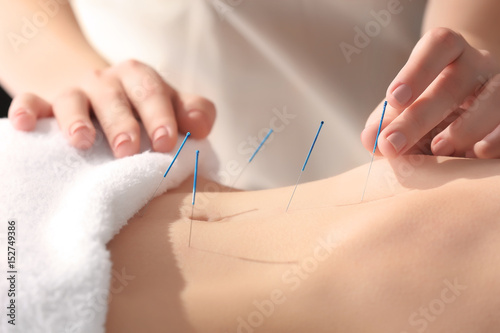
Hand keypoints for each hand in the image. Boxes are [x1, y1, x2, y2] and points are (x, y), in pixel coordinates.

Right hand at [8, 59, 215, 157]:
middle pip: (114, 96)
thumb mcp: (170, 106)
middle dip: (122, 122)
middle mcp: (107, 82)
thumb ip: (194, 112)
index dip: (160, 115)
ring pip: (72, 99)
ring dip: (76, 119)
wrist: (100, 95)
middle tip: (128, 149)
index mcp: (140, 79)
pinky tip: (28, 125)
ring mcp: (76, 92)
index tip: (166, 143)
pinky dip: (27, 111)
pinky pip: (32, 102)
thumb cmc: (142, 108)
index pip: (152, 91)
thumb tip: (201, 127)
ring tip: (82, 141)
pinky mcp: (46, 104)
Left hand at [361, 27, 499, 158]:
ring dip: (463, 129)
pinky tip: (473, 156)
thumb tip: (370, 139)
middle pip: (455, 82)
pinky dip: (495, 141)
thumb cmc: (425, 105)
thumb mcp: (401, 110)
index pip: (438, 45)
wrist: (464, 108)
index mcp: (448, 52)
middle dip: (421, 116)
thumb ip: (384, 123)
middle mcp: (478, 64)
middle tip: (393, 143)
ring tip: (437, 148)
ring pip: (493, 101)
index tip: (393, 99)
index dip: (416, 71)